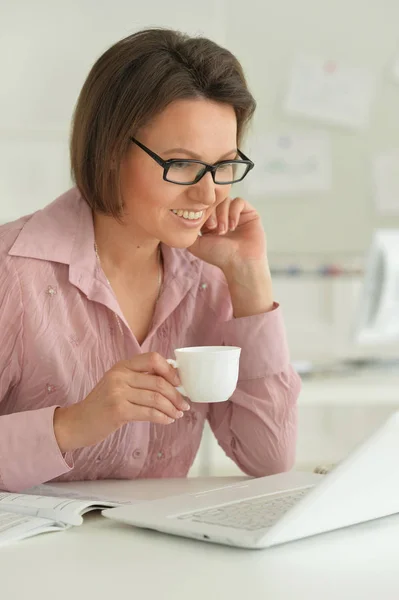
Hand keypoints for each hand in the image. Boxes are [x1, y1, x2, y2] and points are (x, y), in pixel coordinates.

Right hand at [53, 353, 189, 452]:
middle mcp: (119, 376)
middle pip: (158, 381)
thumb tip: (172, 379)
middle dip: (176, 395)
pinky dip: (163, 417)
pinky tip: (168, 420)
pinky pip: (149, 413)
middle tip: (184, 404)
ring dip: (172, 408)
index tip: (179, 382)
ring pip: (156, 398)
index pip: (152, 358)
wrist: (77, 423)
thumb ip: (139, 379)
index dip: (170, 370)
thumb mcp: (118, 384)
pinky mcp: (118, 410)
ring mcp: (118, 392)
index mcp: (122, 366)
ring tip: (178, 414)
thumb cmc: (102, 405)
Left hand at [188, 196, 266, 273]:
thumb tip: (181, 219)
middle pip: (214, 200)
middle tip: (214, 228)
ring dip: (223, 214)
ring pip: (226, 199)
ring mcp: (236, 214)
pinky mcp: (249, 212)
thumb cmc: (219, 256)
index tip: (205, 226)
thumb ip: (187, 232)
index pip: (204, 205)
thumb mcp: (196, 245)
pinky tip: (233, 226)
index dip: (203, 211)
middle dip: (213, 212)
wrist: (240, 263)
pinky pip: (239, 201)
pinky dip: (234, 212)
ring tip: (224, 230)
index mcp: (210, 222)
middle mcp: (223, 216)